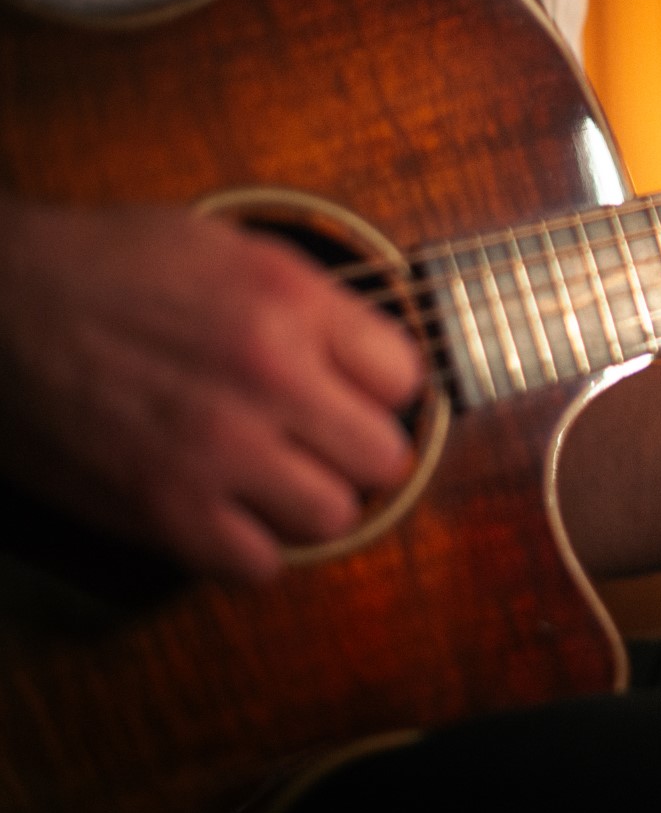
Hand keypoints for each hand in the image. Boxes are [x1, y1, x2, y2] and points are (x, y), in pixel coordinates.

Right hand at [0, 201, 423, 582]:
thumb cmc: (101, 263)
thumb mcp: (225, 247)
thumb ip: (308, 300)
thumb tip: (368, 351)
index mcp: (289, 301)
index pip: (406, 374)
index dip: (383, 387)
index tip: (359, 391)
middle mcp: (267, 376)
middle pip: (383, 454)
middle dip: (359, 450)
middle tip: (325, 442)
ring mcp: (218, 447)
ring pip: (333, 516)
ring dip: (312, 503)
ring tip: (279, 479)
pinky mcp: (163, 506)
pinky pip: (258, 565)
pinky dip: (252, 549)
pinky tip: (232, 515)